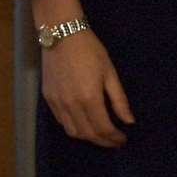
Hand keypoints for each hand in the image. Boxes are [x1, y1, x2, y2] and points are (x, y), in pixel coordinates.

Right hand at [41, 29, 133, 147]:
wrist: (62, 35)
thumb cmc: (91, 51)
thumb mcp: (110, 73)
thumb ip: (119, 100)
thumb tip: (129, 121)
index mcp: (89, 98)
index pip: (103, 128)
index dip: (114, 138)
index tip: (122, 140)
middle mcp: (71, 105)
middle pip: (87, 134)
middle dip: (103, 141)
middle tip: (114, 141)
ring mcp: (57, 103)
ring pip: (72, 131)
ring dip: (88, 137)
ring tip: (101, 135)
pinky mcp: (48, 99)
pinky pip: (61, 122)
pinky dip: (74, 128)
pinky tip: (84, 123)